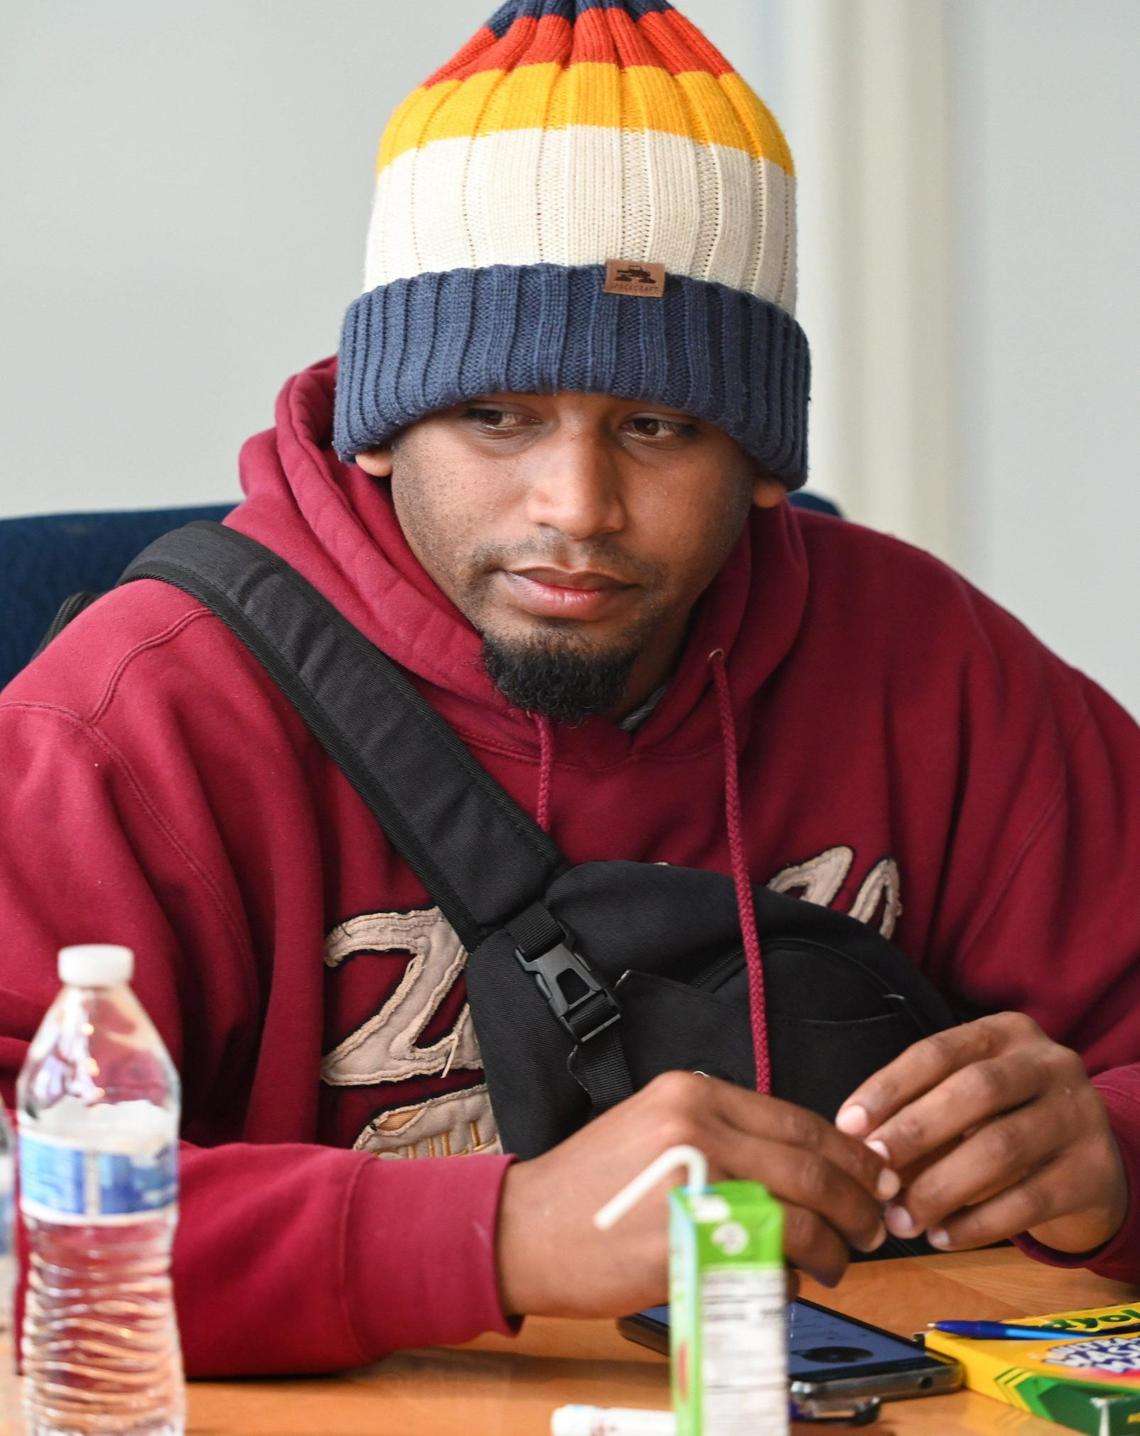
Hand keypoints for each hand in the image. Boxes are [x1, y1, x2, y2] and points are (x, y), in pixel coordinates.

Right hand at [495, 1070, 893, 1317]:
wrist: (526, 1228)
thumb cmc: (590, 1187)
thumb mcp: (653, 1127)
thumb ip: (720, 1132)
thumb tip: (796, 1161)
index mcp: (693, 1094)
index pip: (799, 1121)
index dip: (849, 1155)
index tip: (872, 1176)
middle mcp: (698, 1127)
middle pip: (811, 1167)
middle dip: (857, 1202)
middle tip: (874, 1225)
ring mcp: (695, 1184)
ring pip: (800, 1216)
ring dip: (834, 1246)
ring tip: (839, 1261)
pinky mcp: (689, 1241)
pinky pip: (766, 1262)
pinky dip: (792, 1276)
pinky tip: (787, 1281)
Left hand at [835, 1012, 1126, 1255]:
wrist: (1091, 1163)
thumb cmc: (1006, 1122)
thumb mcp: (968, 1102)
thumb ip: (920, 1113)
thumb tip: (859, 1146)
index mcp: (1007, 1032)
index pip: (938, 1051)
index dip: (889, 1087)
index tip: (848, 1125)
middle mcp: (1050, 1063)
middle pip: (974, 1091)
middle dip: (915, 1133)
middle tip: (874, 1174)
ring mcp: (1080, 1115)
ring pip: (1001, 1149)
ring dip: (940, 1188)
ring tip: (901, 1220)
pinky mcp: (1094, 1172)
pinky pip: (1028, 1201)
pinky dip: (976, 1223)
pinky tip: (942, 1237)